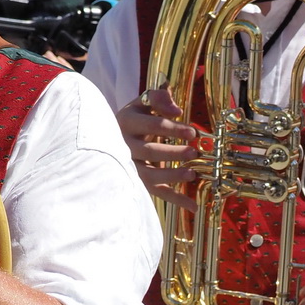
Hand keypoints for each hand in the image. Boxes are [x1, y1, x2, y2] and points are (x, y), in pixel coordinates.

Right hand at [117, 87, 199, 210]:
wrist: (109, 135)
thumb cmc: (135, 117)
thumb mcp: (142, 103)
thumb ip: (158, 98)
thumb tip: (177, 110)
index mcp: (127, 122)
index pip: (152, 125)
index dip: (173, 129)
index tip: (193, 133)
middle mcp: (124, 145)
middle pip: (149, 152)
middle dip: (173, 153)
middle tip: (194, 152)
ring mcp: (128, 166)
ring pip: (148, 175)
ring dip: (171, 176)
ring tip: (192, 174)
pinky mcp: (136, 180)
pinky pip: (154, 191)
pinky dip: (174, 199)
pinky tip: (193, 205)